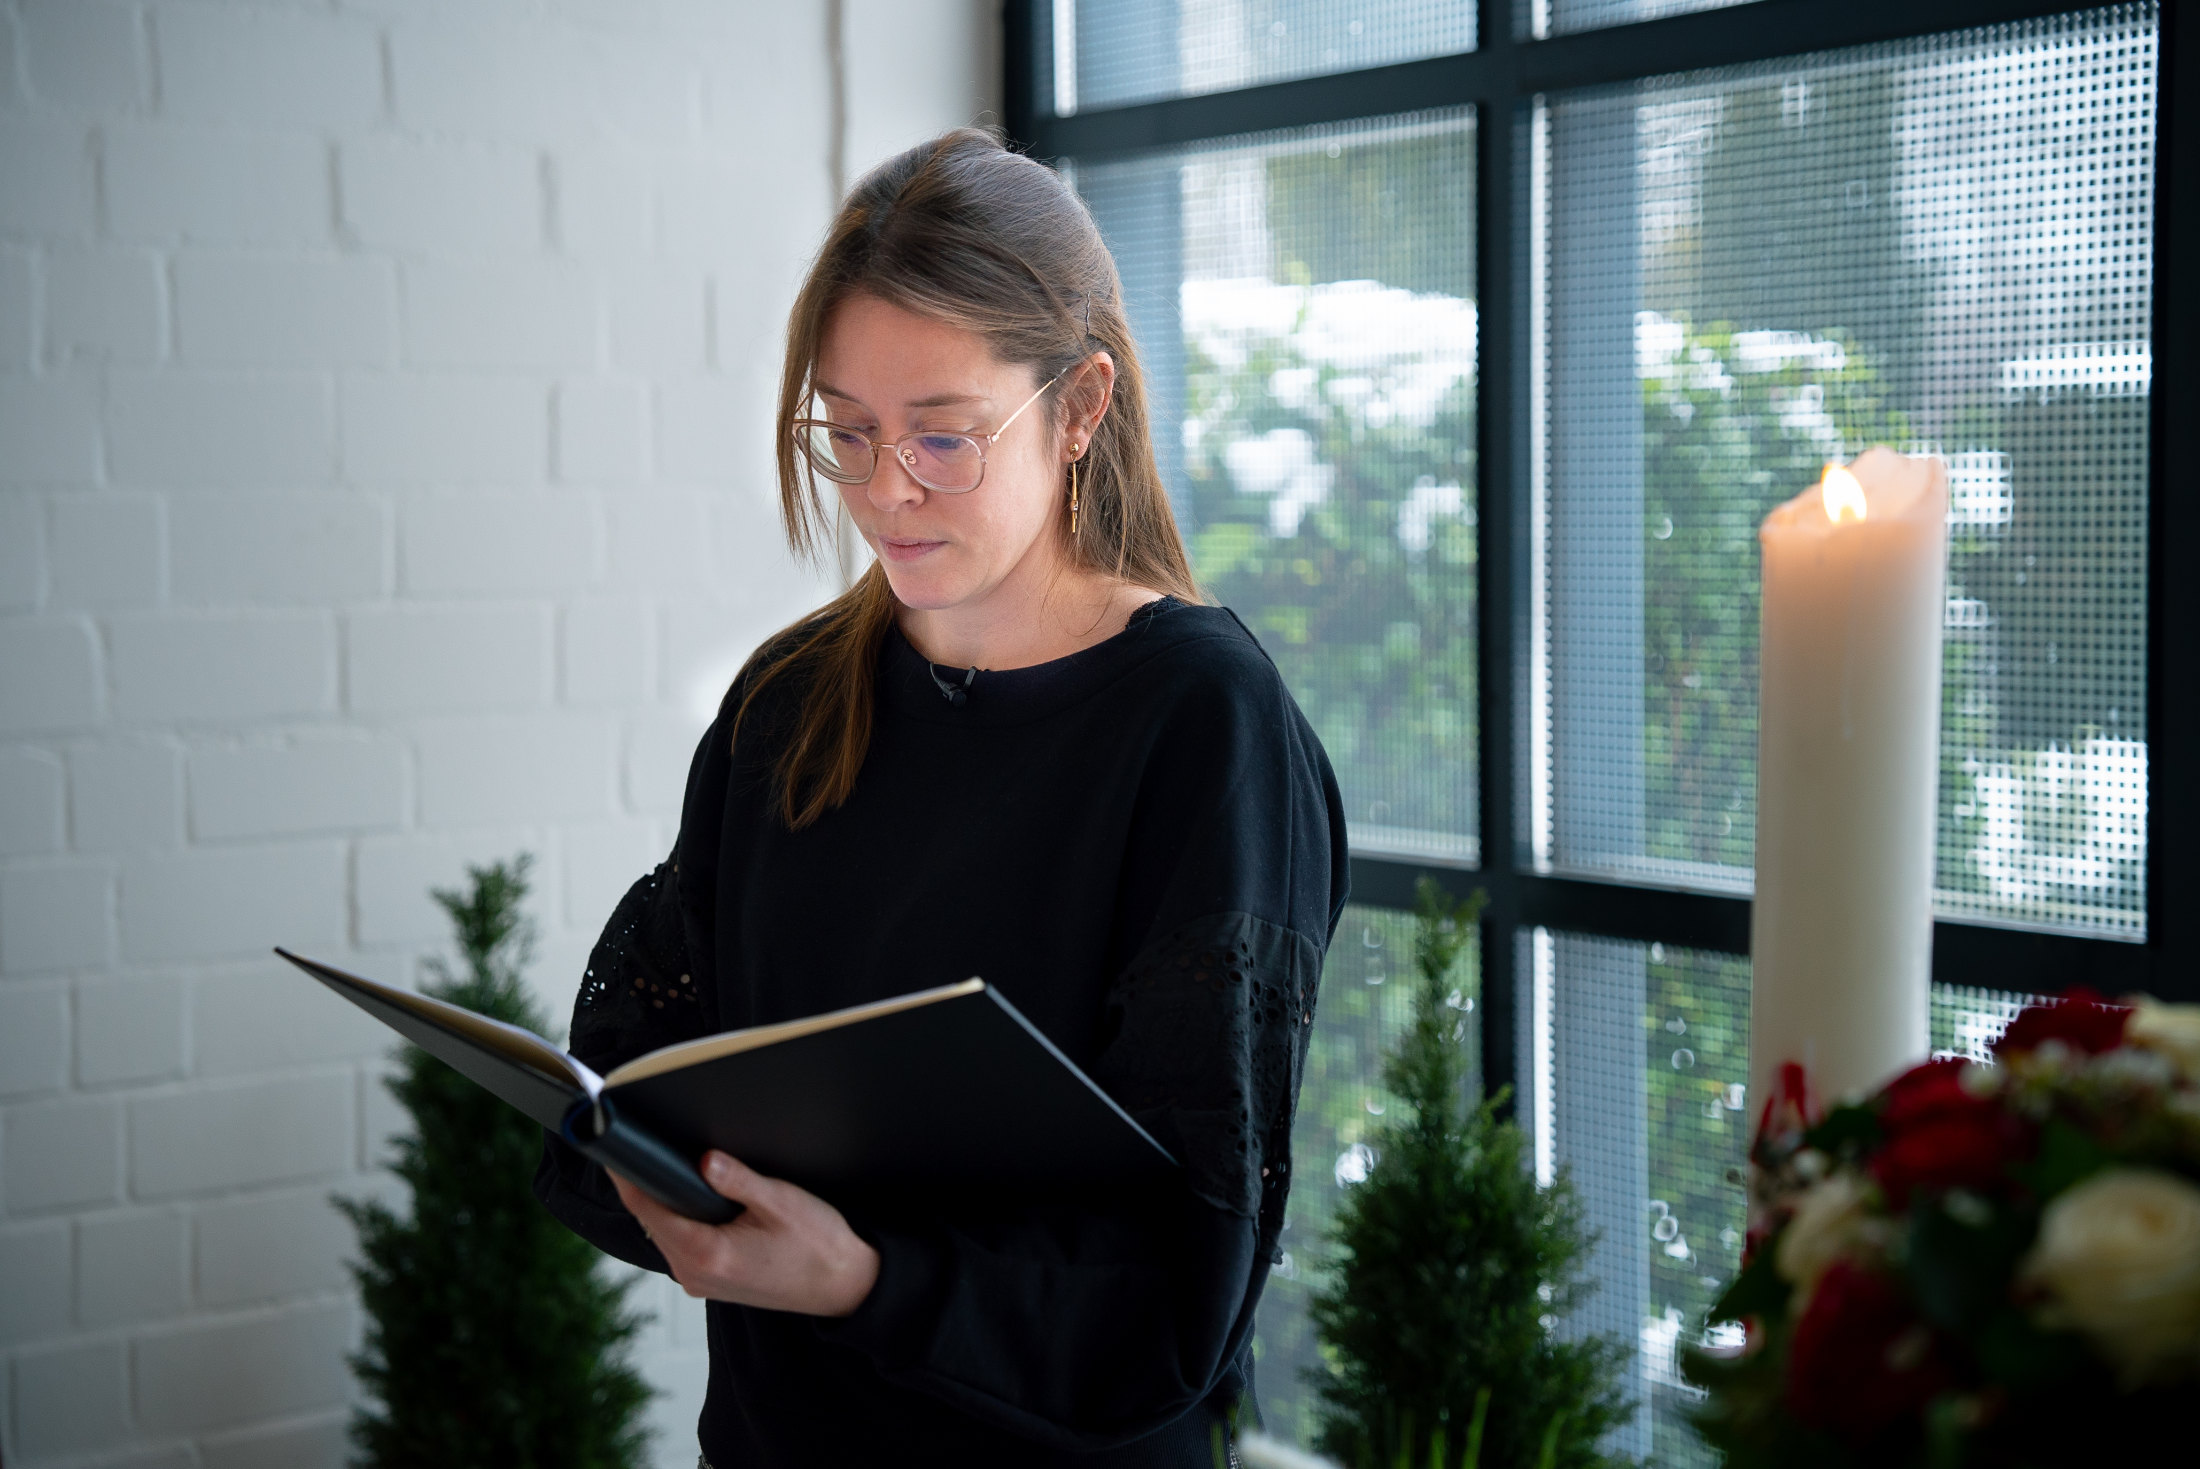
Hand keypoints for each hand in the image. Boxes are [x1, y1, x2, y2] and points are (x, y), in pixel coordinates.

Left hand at [610, 1151, 879, 1316]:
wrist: (844, 1285)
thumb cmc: (819, 1246)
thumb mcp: (781, 1201)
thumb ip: (737, 1179)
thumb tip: (702, 1158)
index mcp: (706, 1254)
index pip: (647, 1207)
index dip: (627, 1174)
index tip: (613, 1146)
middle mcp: (694, 1273)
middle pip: (651, 1218)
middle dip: (647, 1183)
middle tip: (645, 1143)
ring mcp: (700, 1280)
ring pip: (665, 1231)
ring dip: (666, 1201)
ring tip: (672, 1166)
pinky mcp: (710, 1279)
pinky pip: (682, 1242)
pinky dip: (682, 1218)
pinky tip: (697, 1197)